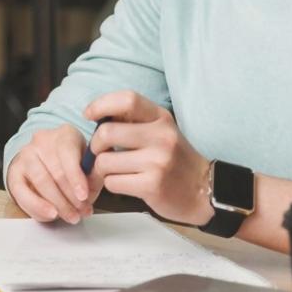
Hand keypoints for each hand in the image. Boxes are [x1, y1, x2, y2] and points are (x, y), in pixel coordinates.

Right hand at [7, 123, 97, 223]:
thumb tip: (93, 187)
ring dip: (58, 204)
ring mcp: (25, 155)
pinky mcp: (14, 172)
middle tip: (82, 211)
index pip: (68, 153)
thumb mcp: (89, 165)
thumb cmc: (72, 164)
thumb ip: (94, 175)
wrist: (47, 160)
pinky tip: (50, 214)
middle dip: (71, 197)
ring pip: (41, 181)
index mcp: (65, 134)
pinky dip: (37, 206)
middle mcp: (42, 140)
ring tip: (71, 216)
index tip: (83, 196)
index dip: (76, 177)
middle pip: (56, 171)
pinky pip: (21, 192)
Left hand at [84, 90, 211, 225]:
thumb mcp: (160, 131)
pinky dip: (112, 184)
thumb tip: (96, 114)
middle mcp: (161, 137)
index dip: (101, 104)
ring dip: (103, 169)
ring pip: (105, 161)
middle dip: (95, 145)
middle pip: (106, 132)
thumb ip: (133, 121)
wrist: (203, 191)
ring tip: (115, 171)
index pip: (127, 100)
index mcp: (161, 118)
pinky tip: (126, 183)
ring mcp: (158, 162)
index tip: (89, 114)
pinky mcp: (152, 185)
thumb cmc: (174, 159)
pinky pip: (112, 182)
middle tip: (99, 153)